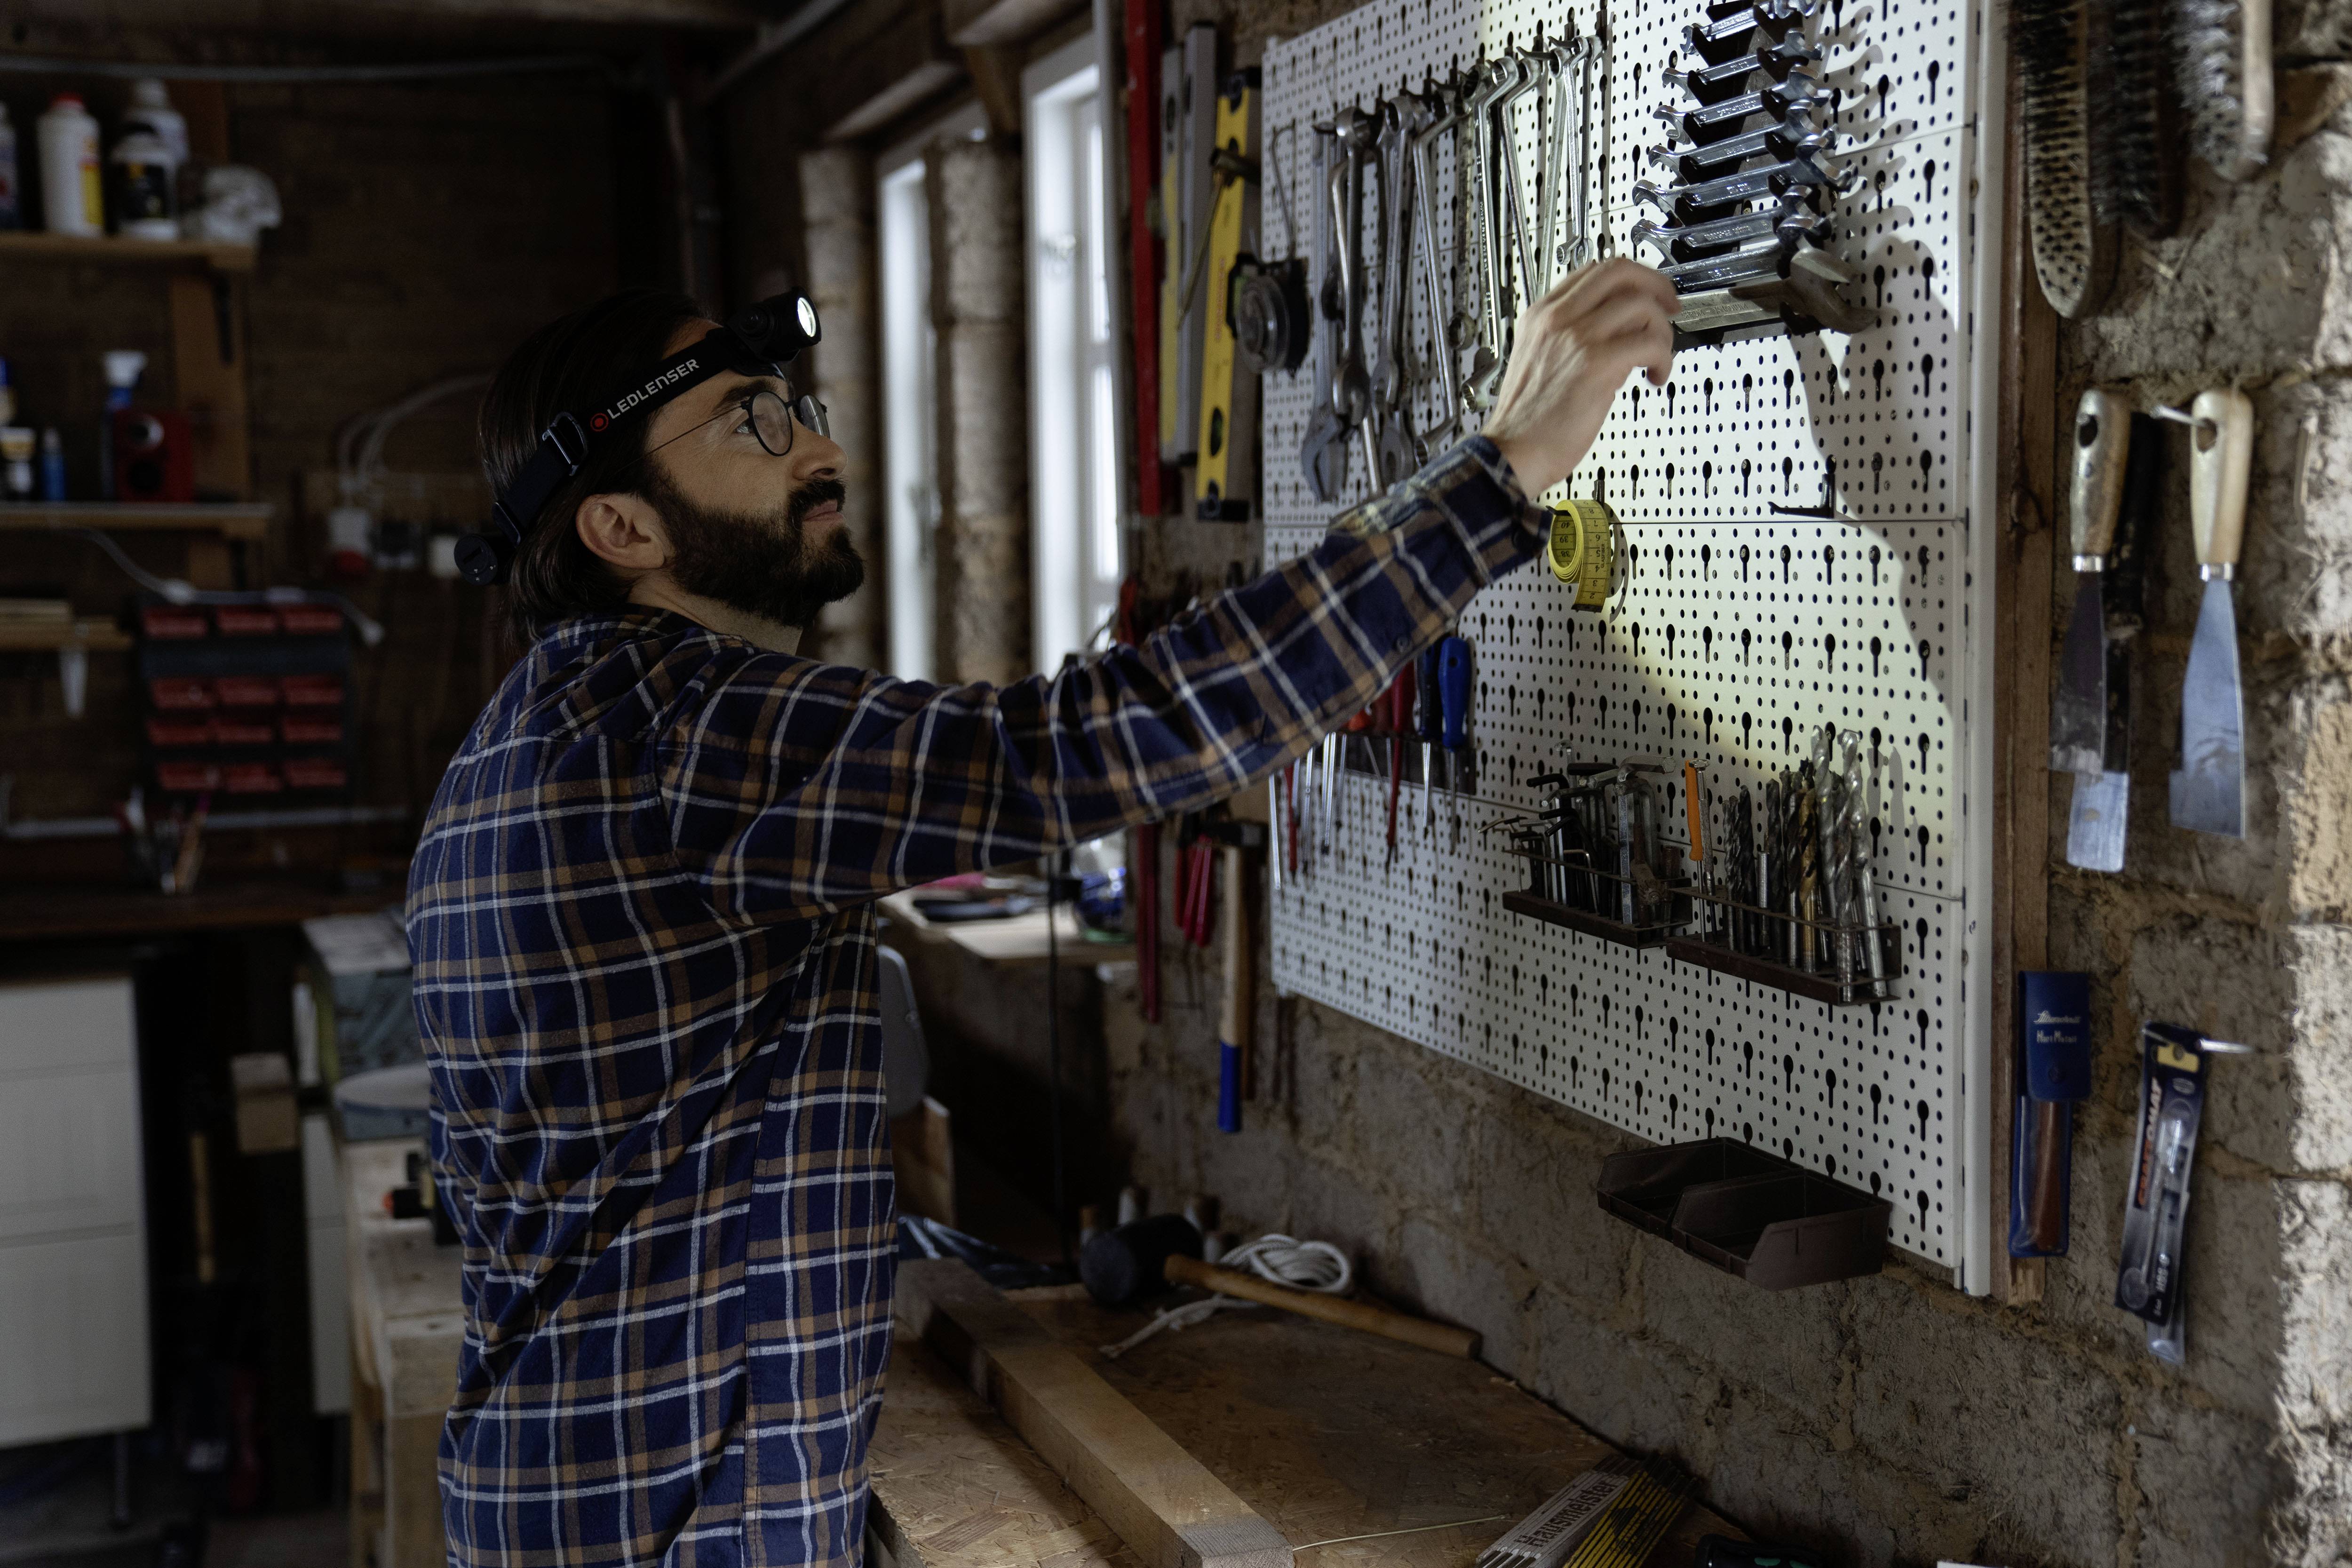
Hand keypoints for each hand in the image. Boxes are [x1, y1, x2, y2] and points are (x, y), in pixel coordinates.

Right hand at [1481, 258, 1678, 497]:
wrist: (1511, 453)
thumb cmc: (1527, 420)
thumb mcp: (1542, 360)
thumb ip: (1575, 338)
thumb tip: (1619, 333)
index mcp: (1541, 315)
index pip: (1594, 271)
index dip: (1630, 278)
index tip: (1647, 294)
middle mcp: (1557, 318)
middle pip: (1619, 271)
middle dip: (1655, 285)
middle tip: (1669, 307)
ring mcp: (1575, 337)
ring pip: (1640, 305)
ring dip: (1662, 330)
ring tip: (1658, 357)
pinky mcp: (1595, 363)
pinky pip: (1649, 342)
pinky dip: (1664, 358)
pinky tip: (1656, 376)